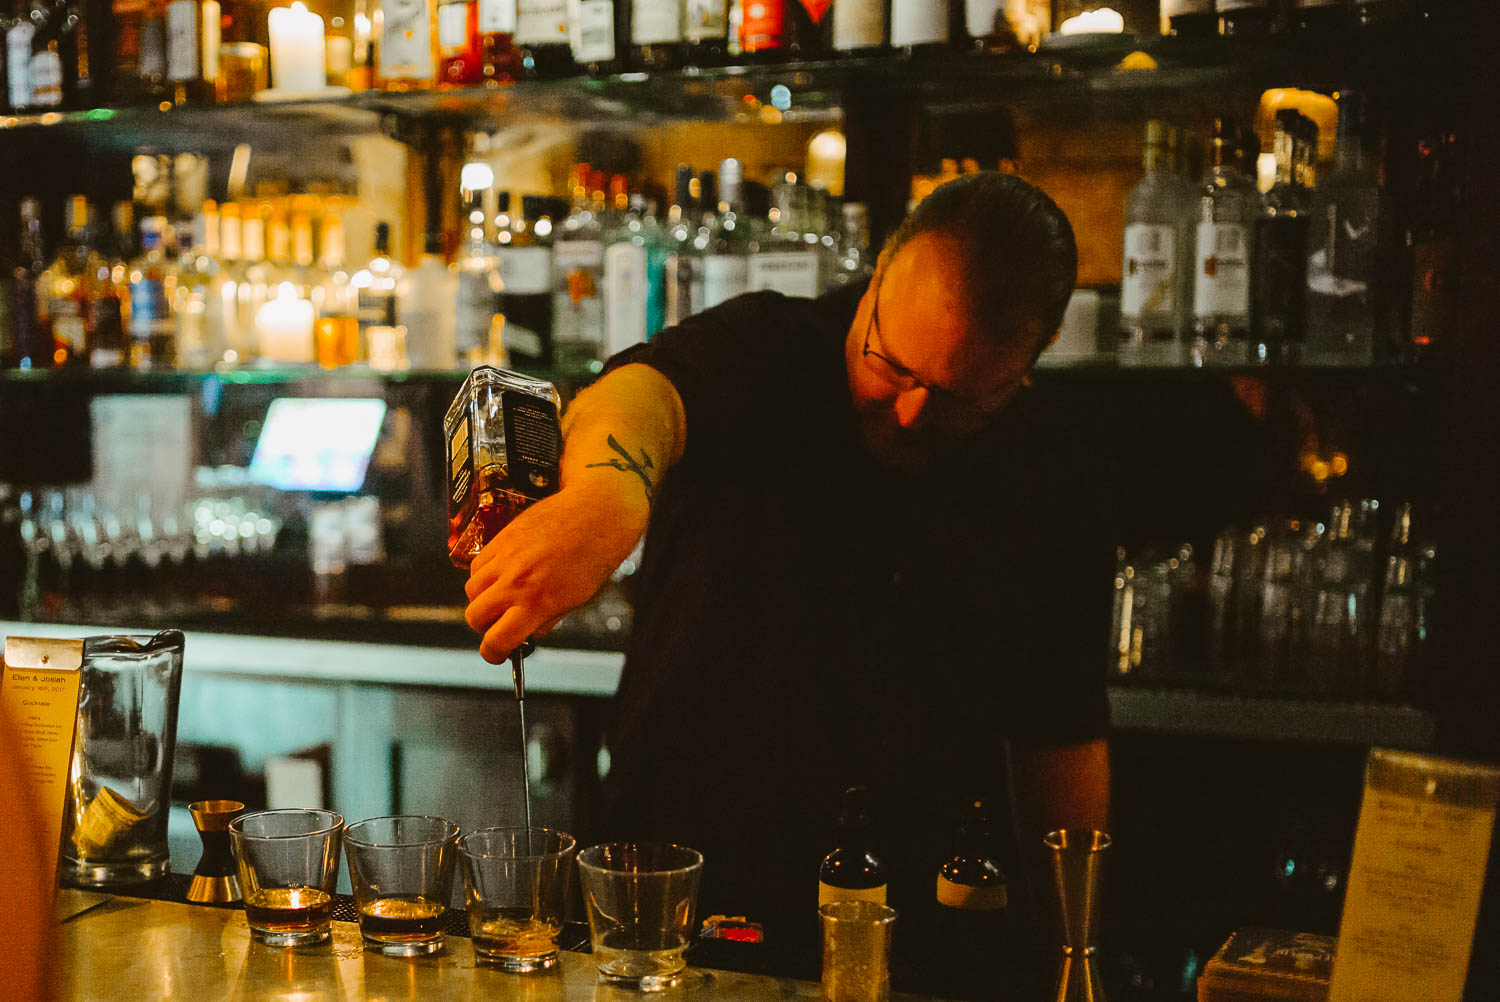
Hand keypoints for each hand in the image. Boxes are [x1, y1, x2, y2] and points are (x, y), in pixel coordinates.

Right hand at [464, 480, 646, 663]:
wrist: (596, 511)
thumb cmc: (594, 555)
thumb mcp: (576, 600)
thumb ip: (547, 619)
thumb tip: (528, 634)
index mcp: (537, 603)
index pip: (497, 640)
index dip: (493, 653)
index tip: (497, 653)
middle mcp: (516, 581)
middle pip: (475, 617)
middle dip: (484, 627)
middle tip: (500, 624)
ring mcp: (506, 558)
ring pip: (472, 590)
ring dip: (482, 600)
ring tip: (502, 597)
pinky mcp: (502, 538)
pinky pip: (477, 565)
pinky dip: (484, 575)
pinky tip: (502, 574)